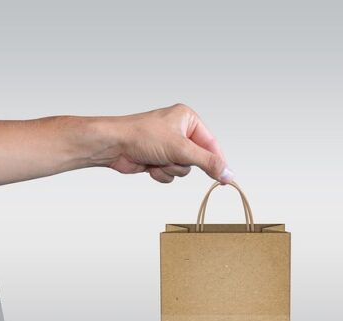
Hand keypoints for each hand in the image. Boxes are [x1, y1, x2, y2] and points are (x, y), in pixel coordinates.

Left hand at [96, 104, 232, 183]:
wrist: (113, 145)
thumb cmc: (142, 136)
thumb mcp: (181, 149)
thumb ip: (208, 162)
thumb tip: (228, 173)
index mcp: (188, 119)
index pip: (211, 144)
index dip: (218, 162)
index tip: (226, 178)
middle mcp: (179, 131)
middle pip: (197, 159)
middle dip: (182, 163)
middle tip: (172, 158)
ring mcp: (168, 146)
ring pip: (183, 169)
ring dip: (170, 169)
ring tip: (157, 159)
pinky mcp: (158, 158)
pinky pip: (170, 173)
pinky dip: (161, 173)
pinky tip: (149, 165)